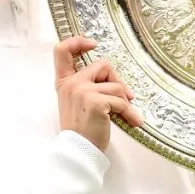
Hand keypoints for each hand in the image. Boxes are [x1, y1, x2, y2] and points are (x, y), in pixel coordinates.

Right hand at [54, 36, 143, 151]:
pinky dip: (130, 112)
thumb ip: (87, 87)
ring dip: (126, 101)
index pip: (62, 51)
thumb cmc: (81, 131)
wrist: (79, 151)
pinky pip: (121, 101)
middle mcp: (71, 83)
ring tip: (128, 115)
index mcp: (64, 82)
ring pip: (115, 85)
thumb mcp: (77, 104)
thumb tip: (116, 82)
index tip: (92, 44)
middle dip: (118, 80)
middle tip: (126, 97)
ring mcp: (82, 90)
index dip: (77, 42)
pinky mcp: (95, 101)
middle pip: (102, 65)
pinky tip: (133, 122)